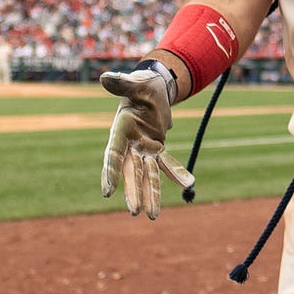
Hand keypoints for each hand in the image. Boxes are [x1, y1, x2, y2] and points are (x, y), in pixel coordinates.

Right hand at [100, 68, 194, 219]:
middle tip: (135, 212)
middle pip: (131, 171)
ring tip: (152, 217)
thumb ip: (121, 83)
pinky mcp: (157, 148)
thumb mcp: (135, 82)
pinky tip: (188, 184)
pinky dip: (176, 174)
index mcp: (120, 129)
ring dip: (150, 195)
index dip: (111, 172)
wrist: (154, 87)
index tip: (107, 192)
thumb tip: (105, 77)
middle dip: (133, 191)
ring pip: (147, 175)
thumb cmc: (142, 84)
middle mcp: (130, 143)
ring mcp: (143, 148)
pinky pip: (166, 164)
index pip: (114, 154)